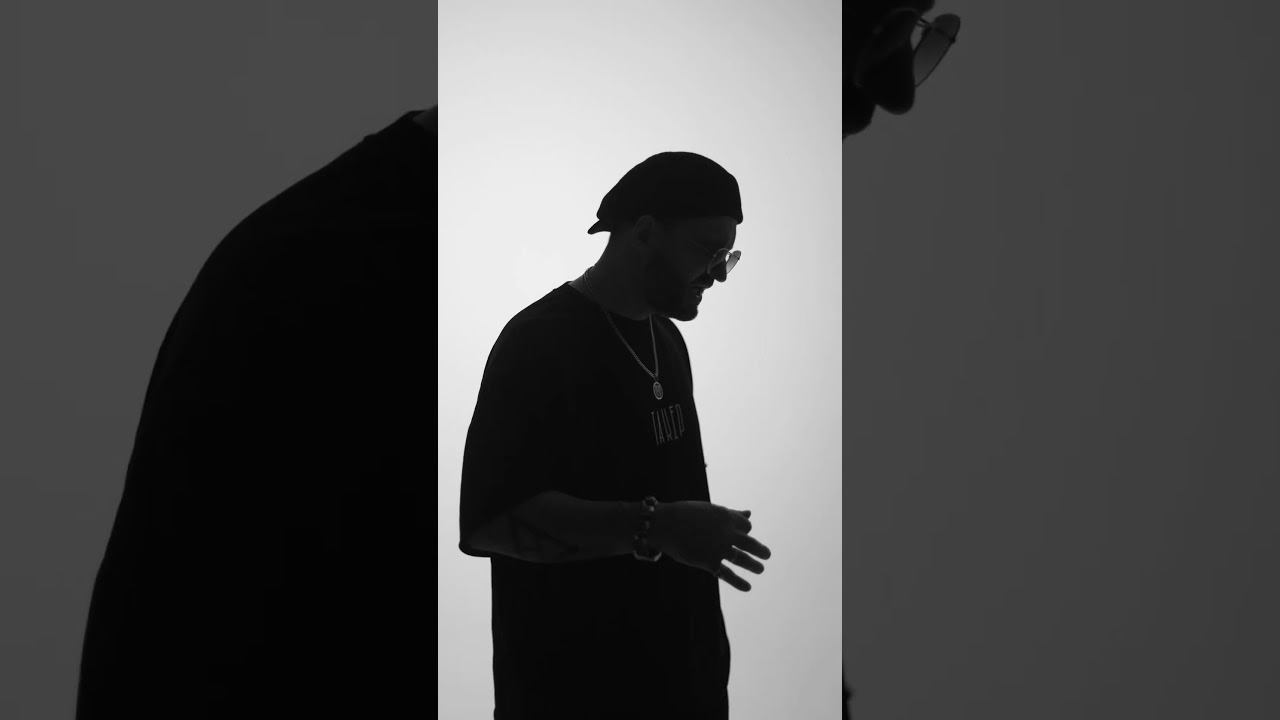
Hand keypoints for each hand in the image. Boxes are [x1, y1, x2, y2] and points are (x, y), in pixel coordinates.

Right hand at [649, 501, 771, 591]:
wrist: (664, 524)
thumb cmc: (685, 514)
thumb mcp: (710, 510)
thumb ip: (731, 514)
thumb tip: (749, 513)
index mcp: (727, 517)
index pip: (746, 526)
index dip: (745, 531)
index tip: (743, 536)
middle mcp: (726, 533)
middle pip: (750, 543)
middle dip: (760, 550)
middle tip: (767, 555)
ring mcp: (719, 549)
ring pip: (743, 559)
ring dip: (754, 565)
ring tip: (760, 569)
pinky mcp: (710, 563)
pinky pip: (728, 575)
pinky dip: (739, 582)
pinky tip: (747, 587)